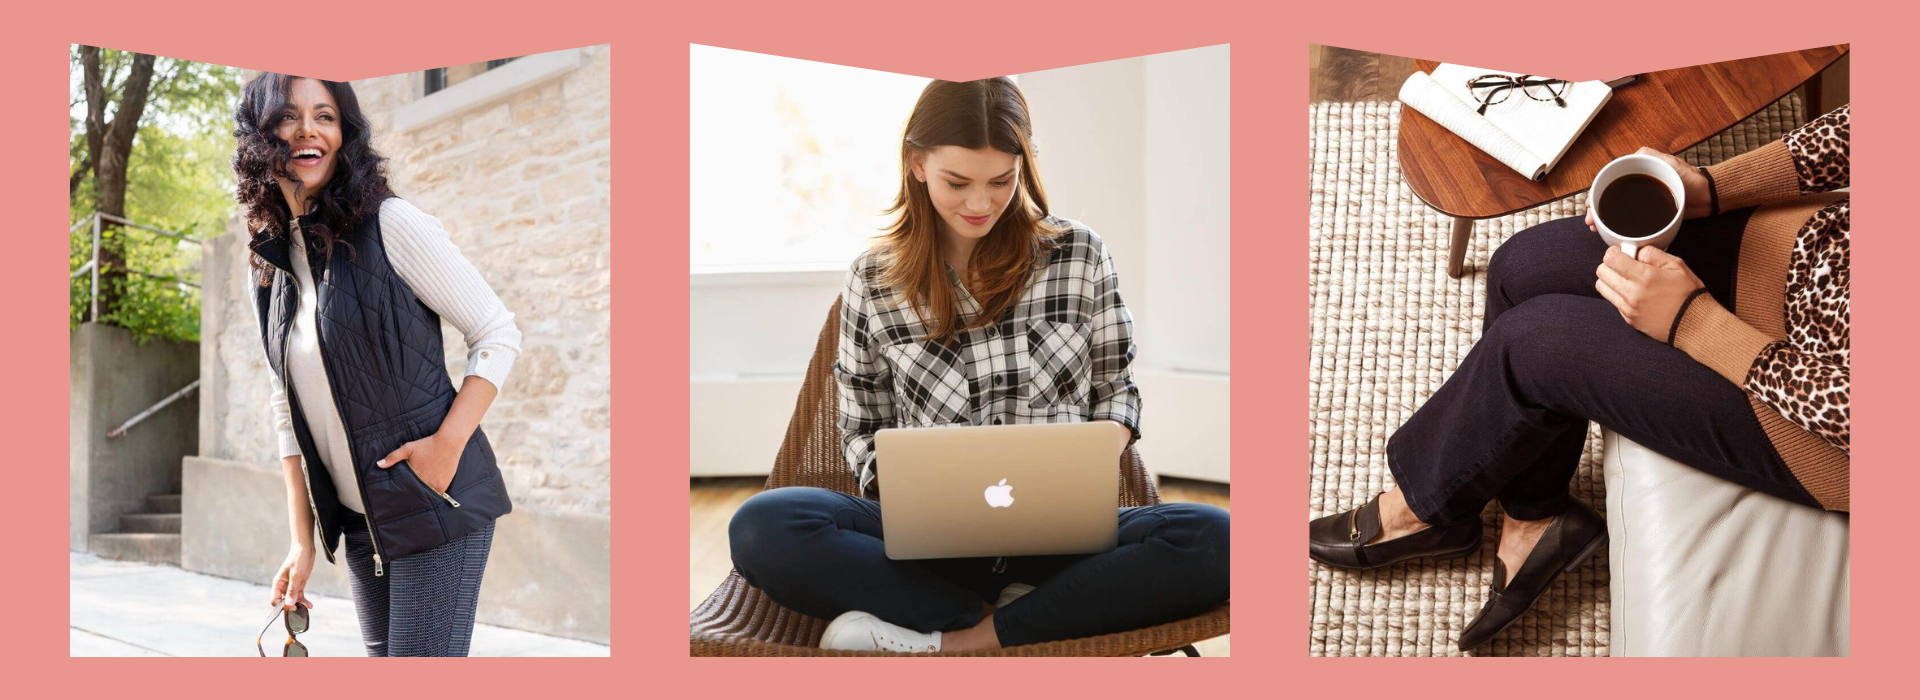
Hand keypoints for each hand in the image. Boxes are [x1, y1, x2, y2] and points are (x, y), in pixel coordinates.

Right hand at [270, 544, 315, 609]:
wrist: (306, 549)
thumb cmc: (298, 559)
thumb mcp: (296, 575)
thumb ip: (292, 590)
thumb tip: (288, 604)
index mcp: (278, 583)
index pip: (274, 599)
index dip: (281, 605)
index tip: (291, 607)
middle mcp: (283, 586)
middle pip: (283, 601)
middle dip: (291, 606)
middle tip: (299, 610)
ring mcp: (291, 585)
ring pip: (293, 599)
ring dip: (299, 604)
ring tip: (307, 607)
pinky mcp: (299, 584)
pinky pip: (299, 595)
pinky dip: (304, 600)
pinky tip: (310, 605)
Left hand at [377, 432, 464, 492]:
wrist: (449, 442)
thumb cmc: (427, 444)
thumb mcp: (408, 448)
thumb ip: (393, 457)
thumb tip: (379, 464)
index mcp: (415, 475)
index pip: (405, 488)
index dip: (402, 490)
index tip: (398, 493)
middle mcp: (425, 482)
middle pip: (415, 493)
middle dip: (411, 493)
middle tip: (407, 496)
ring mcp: (436, 484)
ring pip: (426, 494)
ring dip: (422, 494)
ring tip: (418, 493)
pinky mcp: (444, 485)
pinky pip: (436, 493)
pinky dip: (432, 492)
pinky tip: (429, 490)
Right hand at [1585, 147, 1711, 233]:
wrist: (1708, 197)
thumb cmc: (1691, 178)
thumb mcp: (1670, 163)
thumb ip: (1650, 156)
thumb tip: (1633, 155)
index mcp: (1637, 173)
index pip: (1610, 181)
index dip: (1597, 193)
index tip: (1590, 204)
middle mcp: (1637, 187)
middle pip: (1609, 198)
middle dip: (1597, 210)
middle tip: (1591, 221)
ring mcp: (1642, 202)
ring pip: (1616, 212)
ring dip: (1604, 220)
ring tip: (1596, 228)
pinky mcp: (1650, 216)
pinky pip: (1630, 222)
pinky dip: (1618, 228)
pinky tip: (1610, 234)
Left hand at [1594, 244, 1705, 340]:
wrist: (1693, 323)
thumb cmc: (1688, 294)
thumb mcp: (1676, 266)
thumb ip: (1653, 254)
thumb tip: (1636, 251)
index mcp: (1644, 276)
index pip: (1611, 259)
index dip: (1613, 252)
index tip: (1620, 252)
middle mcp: (1631, 293)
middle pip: (1601, 272)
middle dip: (1610, 264)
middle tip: (1623, 264)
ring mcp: (1628, 308)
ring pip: (1602, 287)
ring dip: (1609, 279)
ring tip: (1625, 278)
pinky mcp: (1628, 318)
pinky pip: (1613, 301)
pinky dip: (1617, 294)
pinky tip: (1632, 292)